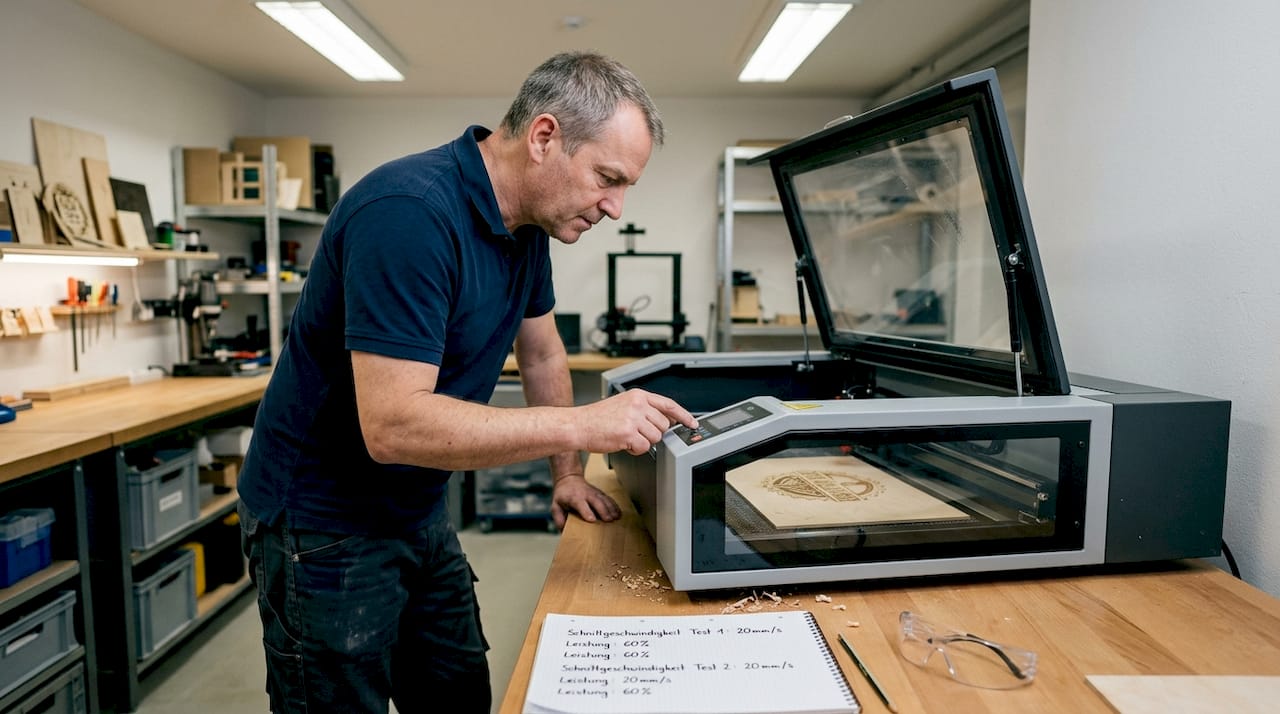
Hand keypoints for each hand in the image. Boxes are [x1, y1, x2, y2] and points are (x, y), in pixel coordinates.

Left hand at [551, 474, 620, 528]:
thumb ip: (559, 519)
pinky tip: (619, 513)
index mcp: (574, 497)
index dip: (586, 511)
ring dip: (611, 508)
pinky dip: (614, 506)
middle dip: (603, 510)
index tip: (592, 519)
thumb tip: (564, 531)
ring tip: (616, 518)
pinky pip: (609, 499)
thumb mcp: (555, 506)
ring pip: (604, 499)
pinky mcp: (600, 493)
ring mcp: (594, 493)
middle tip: (609, 520)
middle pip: (596, 501)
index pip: (580, 504)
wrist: (569, 479)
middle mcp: (585, 494)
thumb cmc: (562, 495)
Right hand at [576, 389, 696, 454]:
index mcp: (638, 395)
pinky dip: (635, 450)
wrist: (578, 425)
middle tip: (636, 433)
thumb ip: (644, 409)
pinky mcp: (628, 433)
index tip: (692, 423)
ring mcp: (633, 418)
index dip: (683, 415)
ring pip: (655, 438)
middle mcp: (638, 404)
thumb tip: (666, 420)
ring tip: (627, 437)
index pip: (669, 404)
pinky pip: (644, 447)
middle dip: (653, 433)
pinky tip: (623, 443)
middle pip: (664, 425)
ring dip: (643, 442)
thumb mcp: (623, 404)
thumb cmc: (598, 418)